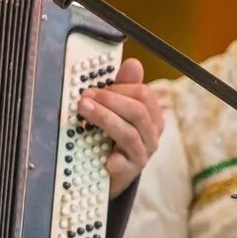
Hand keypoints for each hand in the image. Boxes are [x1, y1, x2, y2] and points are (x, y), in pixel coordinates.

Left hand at [78, 57, 162, 197]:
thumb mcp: (118, 111)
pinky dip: (112, 158)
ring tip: (84, 111)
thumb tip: (133, 63)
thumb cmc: (113, 137)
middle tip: (84, 98)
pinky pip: (123, 162)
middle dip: (109, 101)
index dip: (118, 89)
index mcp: (152, 116)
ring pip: (128, 133)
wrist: (110, 174)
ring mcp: (142, 154)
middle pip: (137, 112)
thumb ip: (123, 88)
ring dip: (104, 118)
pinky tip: (101, 153)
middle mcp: (152, 134)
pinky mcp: (130, 172)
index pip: (144, 95)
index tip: (93, 88)